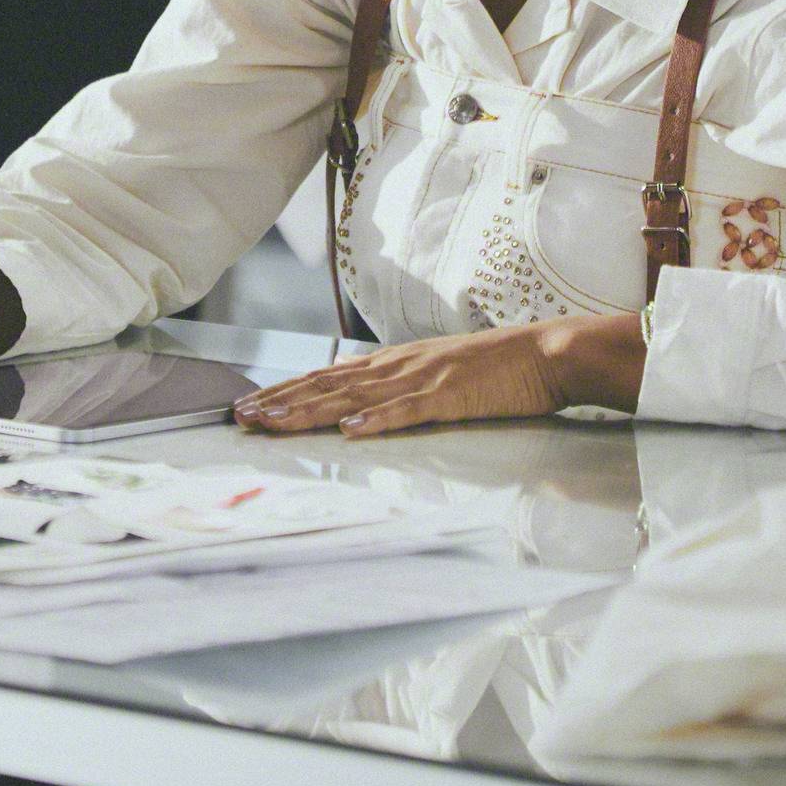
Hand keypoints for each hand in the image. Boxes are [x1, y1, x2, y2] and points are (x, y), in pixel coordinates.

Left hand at [232, 315, 639, 437]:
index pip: (328, 377)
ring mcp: (422, 379)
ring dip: (311, 411)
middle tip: (240, 416)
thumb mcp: (437, 374)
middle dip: (281, 401)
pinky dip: (377, 422)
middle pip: (328, 385)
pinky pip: (407, 411)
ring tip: (274, 423)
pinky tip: (351, 432)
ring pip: (354, 398)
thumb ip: (402, 388)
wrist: (546, 353)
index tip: (251, 404)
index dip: (287, 390)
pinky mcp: (450, 396)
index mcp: (394, 362)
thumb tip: (365, 408)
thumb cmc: (496, 369)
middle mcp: (398, 366)